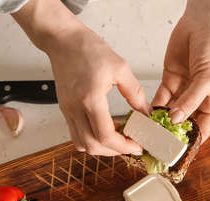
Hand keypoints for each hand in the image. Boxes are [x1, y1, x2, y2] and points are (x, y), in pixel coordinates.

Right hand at [48, 27, 149, 155]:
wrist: (63, 40)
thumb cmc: (88, 49)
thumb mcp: (120, 68)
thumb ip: (135, 94)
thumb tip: (145, 113)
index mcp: (90, 98)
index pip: (105, 136)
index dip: (123, 146)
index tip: (136, 146)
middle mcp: (75, 108)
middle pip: (92, 146)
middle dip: (114, 151)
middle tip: (130, 146)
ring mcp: (67, 111)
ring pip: (82, 144)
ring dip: (101, 147)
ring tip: (118, 139)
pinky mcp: (65, 110)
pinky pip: (76, 135)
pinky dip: (92, 139)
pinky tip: (105, 129)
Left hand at [152, 0, 209, 141]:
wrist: (203, 23)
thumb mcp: (207, 79)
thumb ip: (190, 101)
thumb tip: (176, 119)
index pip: (202, 128)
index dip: (191, 141)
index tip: (178, 152)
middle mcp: (197, 98)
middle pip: (183, 122)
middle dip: (172, 133)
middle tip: (158, 144)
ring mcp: (183, 90)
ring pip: (169, 111)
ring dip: (160, 121)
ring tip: (149, 132)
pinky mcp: (170, 80)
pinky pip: (160, 98)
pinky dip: (153, 107)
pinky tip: (146, 116)